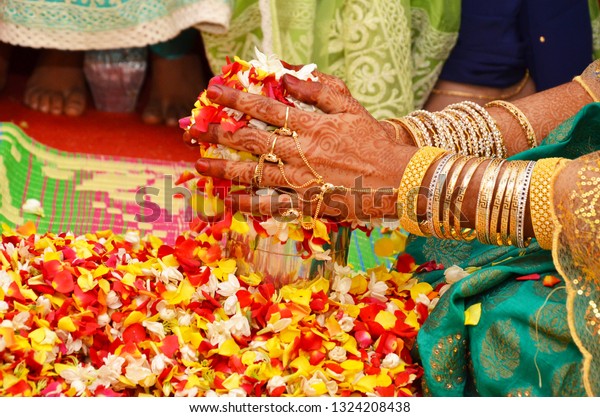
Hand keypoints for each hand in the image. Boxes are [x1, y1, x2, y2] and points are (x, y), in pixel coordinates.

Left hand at [190, 73, 417, 222]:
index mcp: (312, 126)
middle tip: (193, 131)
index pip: (266, 109)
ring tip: (199, 166)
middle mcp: (302, 152)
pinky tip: (230, 201)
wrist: (397, 180)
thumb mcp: (351, 107)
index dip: (236, 99)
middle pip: (252, 140)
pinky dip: (250, 204)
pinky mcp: (308, 203)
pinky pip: (273, 204)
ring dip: (224, 170)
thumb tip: (287, 76)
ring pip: (255, 173)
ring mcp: (303, 180)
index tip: (212, 92)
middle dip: (218, 134)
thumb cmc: (374, 142)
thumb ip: (319, 90)